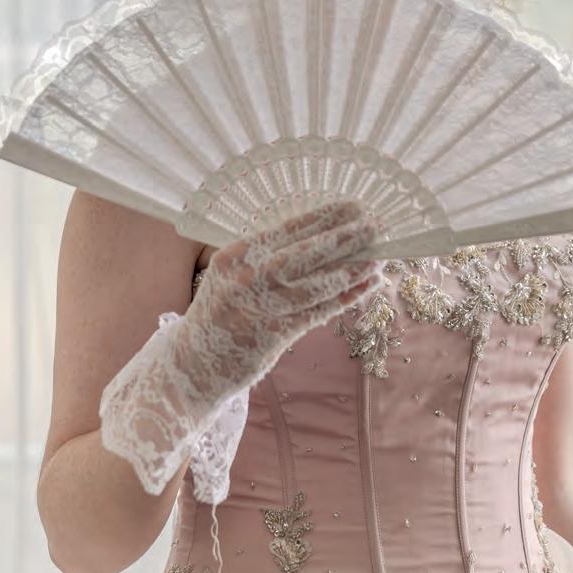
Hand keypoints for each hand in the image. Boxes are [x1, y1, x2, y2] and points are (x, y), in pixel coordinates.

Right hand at [99, 199, 382, 494]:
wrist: (193, 365)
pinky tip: (368, 287)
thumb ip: (264, 256)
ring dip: (354, 270)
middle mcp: (247, 278)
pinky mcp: (275, 336)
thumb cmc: (219, 313)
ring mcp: (261, 308)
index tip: (353, 206)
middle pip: (307, 253)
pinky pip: (320, 312)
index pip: (288, 229)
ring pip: (319, 284)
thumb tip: (319, 234)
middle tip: (376, 225)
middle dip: (345, 237)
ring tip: (380, 257)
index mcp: (236, 255)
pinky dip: (347, 297)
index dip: (324, 217)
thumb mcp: (230, 275)